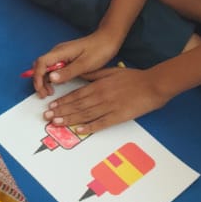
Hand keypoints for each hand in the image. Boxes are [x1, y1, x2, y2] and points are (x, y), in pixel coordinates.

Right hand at [30, 29, 120, 96]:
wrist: (108, 40)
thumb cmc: (99, 50)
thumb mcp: (84, 64)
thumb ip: (67, 72)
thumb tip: (51, 78)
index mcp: (60, 52)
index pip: (41, 63)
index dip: (37, 78)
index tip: (41, 90)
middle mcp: (58, 52)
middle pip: (40, 66)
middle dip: (39, 81)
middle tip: (45, 94)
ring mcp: (61, 54)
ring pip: (45, 67)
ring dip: (44, 80)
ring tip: (50, 93)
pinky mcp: (66, 57)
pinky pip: (53, 67)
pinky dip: (51, 77)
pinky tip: (56, 85)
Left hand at [41, 66, 169, 135]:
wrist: (152, 85)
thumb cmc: (134, 77)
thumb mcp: (111, 71)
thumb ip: (95, 75)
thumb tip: (81, 75)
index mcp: (99, 85)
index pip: (76, 94)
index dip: (63, 101)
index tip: (52, 106)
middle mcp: (100, 96)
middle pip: (77, 105)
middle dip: (60, 111)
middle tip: (47, 117)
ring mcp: (109, 107)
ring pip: (85, 114)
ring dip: (70, 119)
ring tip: (57, 123)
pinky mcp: (118, 116)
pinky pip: (101, 123)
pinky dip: (89, 127)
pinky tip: (79, 130)